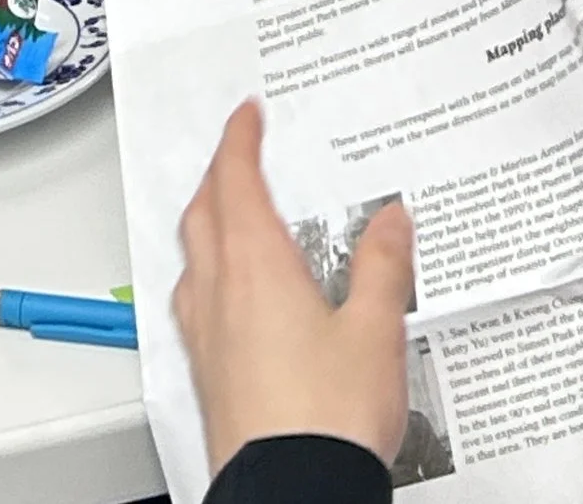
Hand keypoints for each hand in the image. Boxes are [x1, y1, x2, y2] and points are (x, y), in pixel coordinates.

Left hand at [174, 103, 413, 476]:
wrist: (293, 494)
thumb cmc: (328, 419)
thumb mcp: (376, 330)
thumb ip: (382, 266)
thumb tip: (390, 220)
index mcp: (255, 265)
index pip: (235, 179)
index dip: (239, 140)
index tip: (245, 115)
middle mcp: (218, 294)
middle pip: (203, 212)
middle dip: (218, 176)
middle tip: (237, 156)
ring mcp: (205, 338)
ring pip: (192, 259)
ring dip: (207, 226)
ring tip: (232, 221)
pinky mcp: (208, 377)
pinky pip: (195, 306)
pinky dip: (208, 278)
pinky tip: (231, 302)